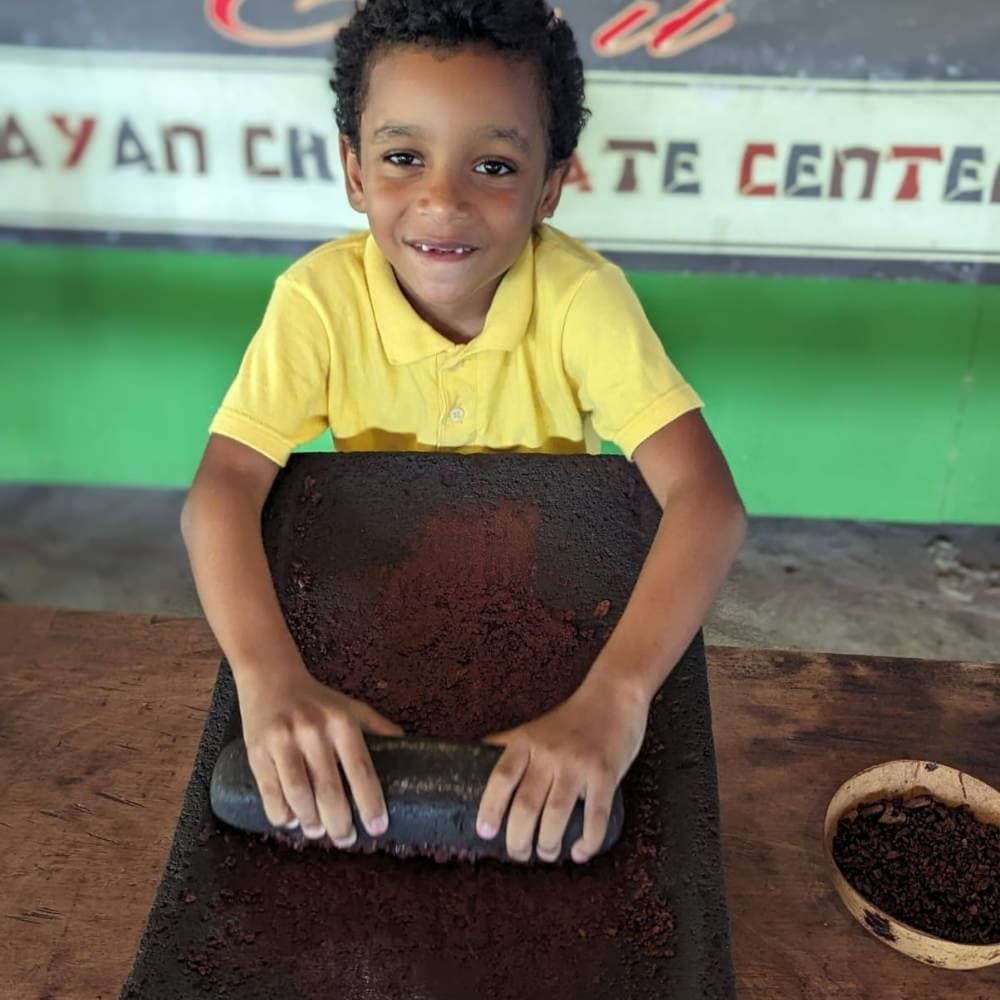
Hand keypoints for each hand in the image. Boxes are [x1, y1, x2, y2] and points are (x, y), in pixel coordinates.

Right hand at [236, 664, 402, 846]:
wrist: (270, 677)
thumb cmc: (318, 700)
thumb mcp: (353, 708)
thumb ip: (379, 730)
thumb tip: (412, 757)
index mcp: (341, 722)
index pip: (361, 770)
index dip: (371, 803)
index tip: (378, 828)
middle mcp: (313, 731)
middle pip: (329, 790)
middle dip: (340, 823)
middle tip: (346, 839)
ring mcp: (283, 741)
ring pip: (299, 795)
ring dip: (310, 822)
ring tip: (318, 832)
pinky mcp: (257, 751)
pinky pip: (270, 792)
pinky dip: (281, 814)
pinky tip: (291, 821)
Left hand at [475, 673, 647, 863]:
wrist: (612, 698)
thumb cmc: (569, 720)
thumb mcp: (533, 728)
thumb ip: (508, 747)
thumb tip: (470, 767)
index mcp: (527, 742)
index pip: (501, 777)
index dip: (490, 807)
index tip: (485, 833)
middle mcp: (550, 753)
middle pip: (526, 804)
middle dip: (518, 839)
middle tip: (518, 854)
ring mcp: (578, 764)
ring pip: (557, 814)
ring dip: (548, 844)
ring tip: (546, 854)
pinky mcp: (606, 773)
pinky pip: (596, 816)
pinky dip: (587, 841)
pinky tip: (579, 852)